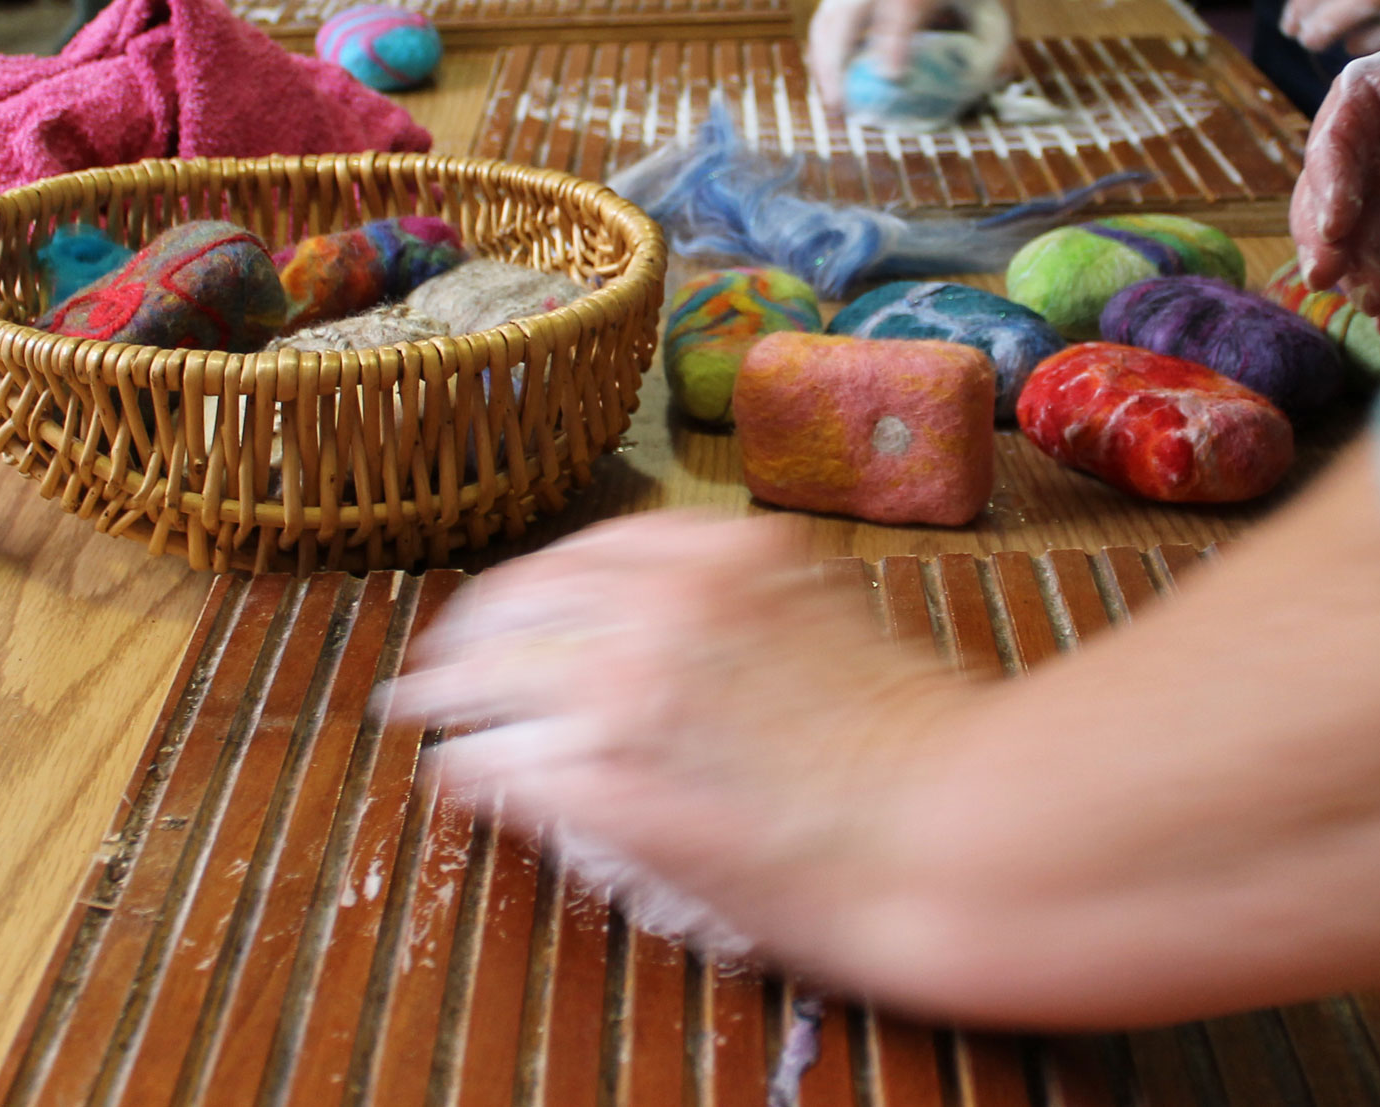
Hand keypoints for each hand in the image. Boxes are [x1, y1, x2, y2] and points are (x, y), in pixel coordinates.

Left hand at [385, 513, 970, 968]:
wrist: (957, 829)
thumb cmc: (926, 742)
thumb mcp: (838, 619)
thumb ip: (757, 605)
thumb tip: (694, 631)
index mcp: (726, 554)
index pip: (587, 550)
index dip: (538, 585)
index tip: (516, 607)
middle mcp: (661, 601)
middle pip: (516, 599)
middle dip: (470, 632)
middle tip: (439, 663)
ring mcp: (623, 688)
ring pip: (483, 676)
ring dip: (449, 696)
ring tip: (422, 716)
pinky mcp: (600, 782)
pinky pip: (490, 764)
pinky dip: (468, 770)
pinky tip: (458, 779)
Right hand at [806, 0, 1012, 111]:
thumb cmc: (979, 2)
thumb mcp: (1000, 24)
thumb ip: (998, 56)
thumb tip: (987, 87)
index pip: (907, 0)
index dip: (894, 37)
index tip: (891, 79)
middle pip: (853, 2)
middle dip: (840, 54)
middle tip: (842, 105)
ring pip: (831, 12)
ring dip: (824, 61)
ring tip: (834, 106)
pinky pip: (825, 24)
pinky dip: (822, 58)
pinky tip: (831, 91)